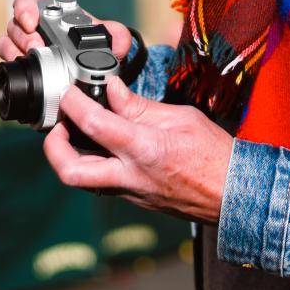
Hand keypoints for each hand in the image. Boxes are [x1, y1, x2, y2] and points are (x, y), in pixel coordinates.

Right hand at [0, 0, 132, 63]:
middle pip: (15, 25)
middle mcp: (31, 26)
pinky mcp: (19, 67)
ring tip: (28, 62)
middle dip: (24, 37)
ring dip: (13, 53)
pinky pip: (4, 68)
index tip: (31, 20)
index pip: (28, 0)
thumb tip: (119, 42)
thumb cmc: (92, 43)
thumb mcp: (106, 37)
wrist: (87, 69)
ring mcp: (22, 46)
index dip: (25, 7)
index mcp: (49, 11)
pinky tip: (8, 79)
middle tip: (36, 48)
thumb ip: (115, 34)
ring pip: (5, 44)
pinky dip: (4, 73)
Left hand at [43, 80, 232, 223]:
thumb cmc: (215, 155)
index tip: (70, 91)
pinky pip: (102, 182)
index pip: (95, 124)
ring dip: (70, 156)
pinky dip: (94, 161)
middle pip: (71, 172)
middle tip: (58, 126)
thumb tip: (112, 89)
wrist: (234, 196)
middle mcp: (131, 176)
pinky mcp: (133, 199)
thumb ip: (140, 107)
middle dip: (54, 148)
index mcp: (145, 149)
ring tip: (76, 131)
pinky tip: (102, 144)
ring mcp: (130, 193)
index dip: (74, 104)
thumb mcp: (181, 118)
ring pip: (83, 180)